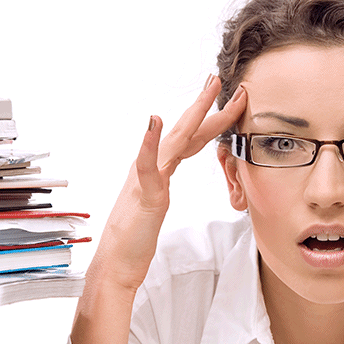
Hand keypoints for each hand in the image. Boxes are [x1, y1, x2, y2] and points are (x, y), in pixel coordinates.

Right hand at [71, 76, 245, 343]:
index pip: (190, 139)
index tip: (228, 100)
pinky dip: (150, 142)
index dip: (210, 119)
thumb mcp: (153, 205)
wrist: (115, 263)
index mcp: (158, 171)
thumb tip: (164, 174)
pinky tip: (156, 122)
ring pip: (173, 140)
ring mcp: (147, 179)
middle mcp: (152, 168)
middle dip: (207, 105)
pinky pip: (146, 165)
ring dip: (191, 113)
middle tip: (221, 80)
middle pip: (185, 131)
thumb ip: (158, 185)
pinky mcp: (143, 195)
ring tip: (207, 90)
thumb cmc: (133, 239)